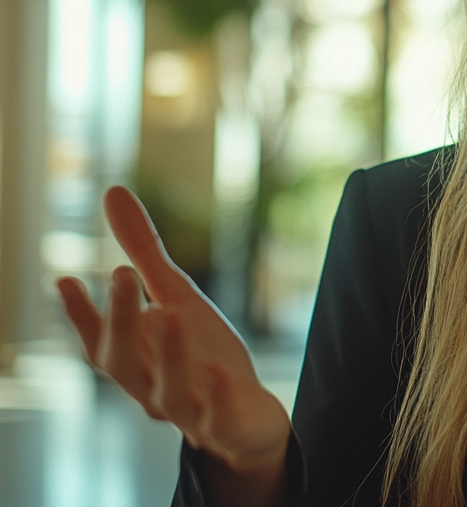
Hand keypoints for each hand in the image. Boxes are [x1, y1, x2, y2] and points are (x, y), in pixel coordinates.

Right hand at [56, 186, 290, 491]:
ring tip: (169, 312)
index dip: (80, 313)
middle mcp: (149, 388)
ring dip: (166, 353)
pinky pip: (217, 419)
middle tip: (119, 274)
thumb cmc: (202, 352)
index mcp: (134, 358)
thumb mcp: (178, 297)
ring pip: (165, 391)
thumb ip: (144, 254)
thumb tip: (112, 192)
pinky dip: (215, 397)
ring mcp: (187, 411)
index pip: (98, 338)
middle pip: (120, 363)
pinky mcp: (225, 428)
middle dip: (119, 320)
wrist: (248, 417)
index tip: (65, 276)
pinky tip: (219, 371)